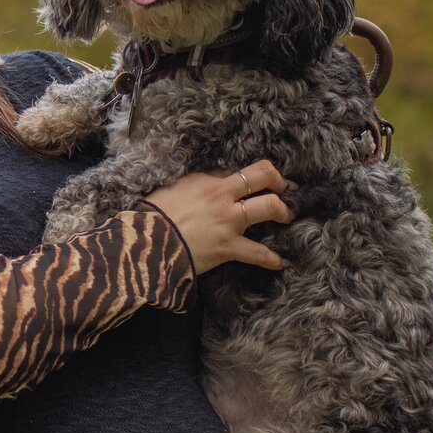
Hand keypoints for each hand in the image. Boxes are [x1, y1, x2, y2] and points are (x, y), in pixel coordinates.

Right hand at [145, 160, 292, 274]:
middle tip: (286, 189)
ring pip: (269, 207)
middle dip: (279, 181)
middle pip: (263, 176)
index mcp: (207, 181)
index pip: (240, 171)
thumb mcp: (173, 189)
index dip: (254, 174)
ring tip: (287, 217)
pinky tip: (281, 262)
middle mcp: (223, 196)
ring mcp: (229, 221)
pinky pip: (258, 253)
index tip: (264, 178)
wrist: (146, 243)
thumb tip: (216, 180)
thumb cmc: (153, 216)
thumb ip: (198, 184)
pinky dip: (272, 259)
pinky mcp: (229, 246)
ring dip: (282, 211)